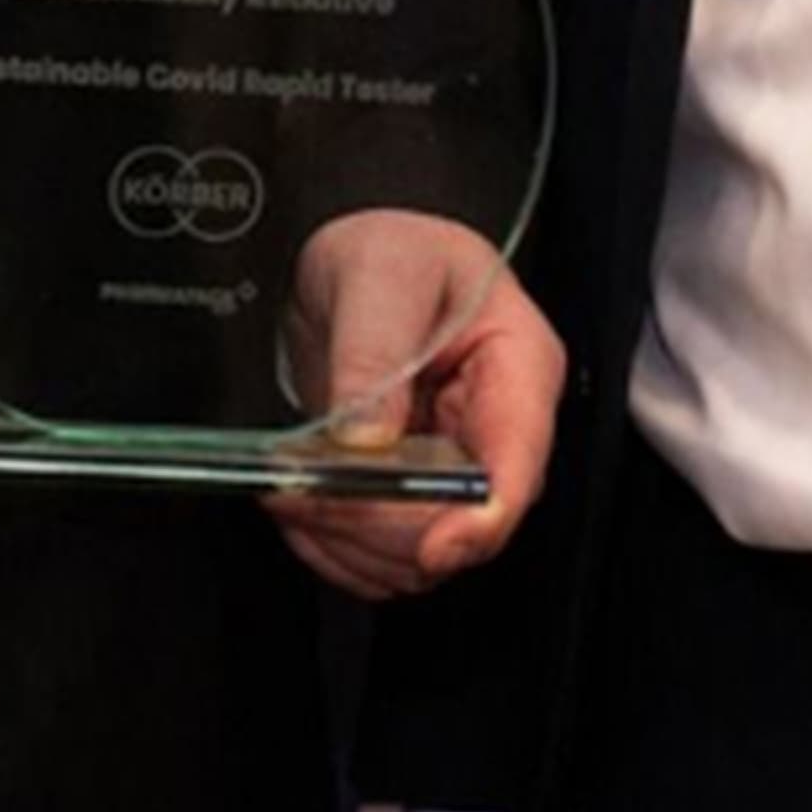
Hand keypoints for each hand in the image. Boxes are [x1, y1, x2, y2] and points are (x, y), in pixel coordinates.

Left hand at [266, 213, 563, 602]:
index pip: (517, 466)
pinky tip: (303, 501)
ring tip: (293, 482)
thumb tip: (368, 440)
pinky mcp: (413, 500)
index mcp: (518, 369)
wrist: (345, 270)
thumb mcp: (379, 273)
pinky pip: (381, 558)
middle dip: (379, 522)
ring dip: (346, 538)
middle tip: (309, 486)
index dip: (478, 520)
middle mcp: (495, 434)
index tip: (431, 545)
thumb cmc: (388, 253)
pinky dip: (333, 546)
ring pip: (416, 557)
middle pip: (461, 525)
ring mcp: (455, 474)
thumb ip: (373, 351)